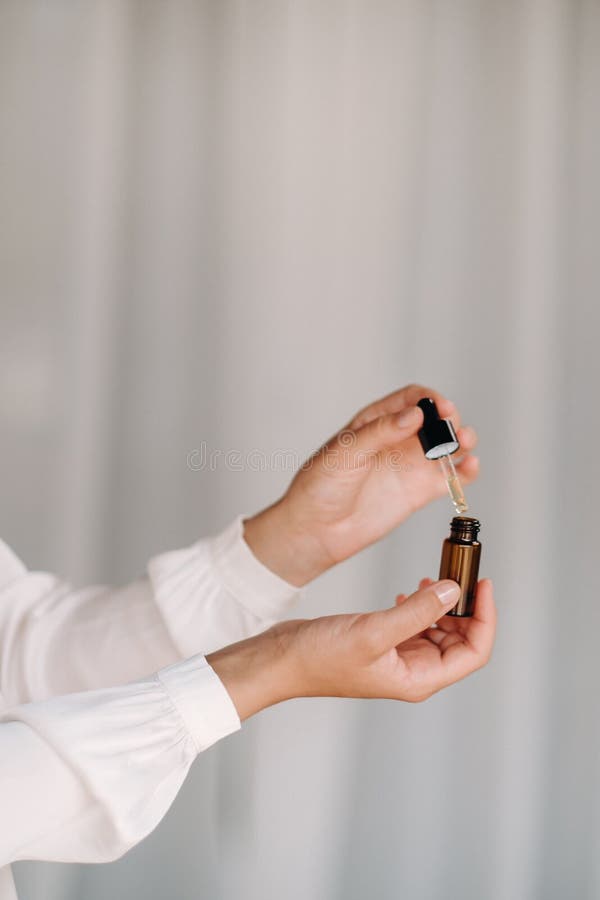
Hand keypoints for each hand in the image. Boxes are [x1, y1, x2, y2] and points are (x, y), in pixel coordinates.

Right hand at [206, 578, 495, 719]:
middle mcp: (413, 671)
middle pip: (461, 639)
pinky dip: (419, 604)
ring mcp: (398, 657)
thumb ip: (417, 612)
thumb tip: (454, 590)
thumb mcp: (373, 631)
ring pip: (438, 629)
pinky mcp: (382, 642)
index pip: (473, 652)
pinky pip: (415, 623)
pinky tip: (407, 590)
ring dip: (442, 602)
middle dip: (466, 606)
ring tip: (435, 576)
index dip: (485, 618)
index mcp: (419, 679)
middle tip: (460, 571)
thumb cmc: (319, 658)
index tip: (483, 585)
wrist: (281, 660)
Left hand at [243, 383, 478, 584]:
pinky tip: (470, 467)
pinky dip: (465, 472)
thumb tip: (414, 415)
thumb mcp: (345, 452)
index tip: (440, 407)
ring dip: (462, 441)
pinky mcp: (419, 492)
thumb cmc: (319, 487)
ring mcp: (409, 465)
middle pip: (435, 420)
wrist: (315, 530)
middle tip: (453, 428)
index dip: (429, 399)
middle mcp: (397, 440)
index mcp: (376, 421)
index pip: (410, 399)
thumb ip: (380, 432)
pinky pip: (449, 478)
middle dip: (449, 420)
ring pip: (447, 446)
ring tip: (465, 443)